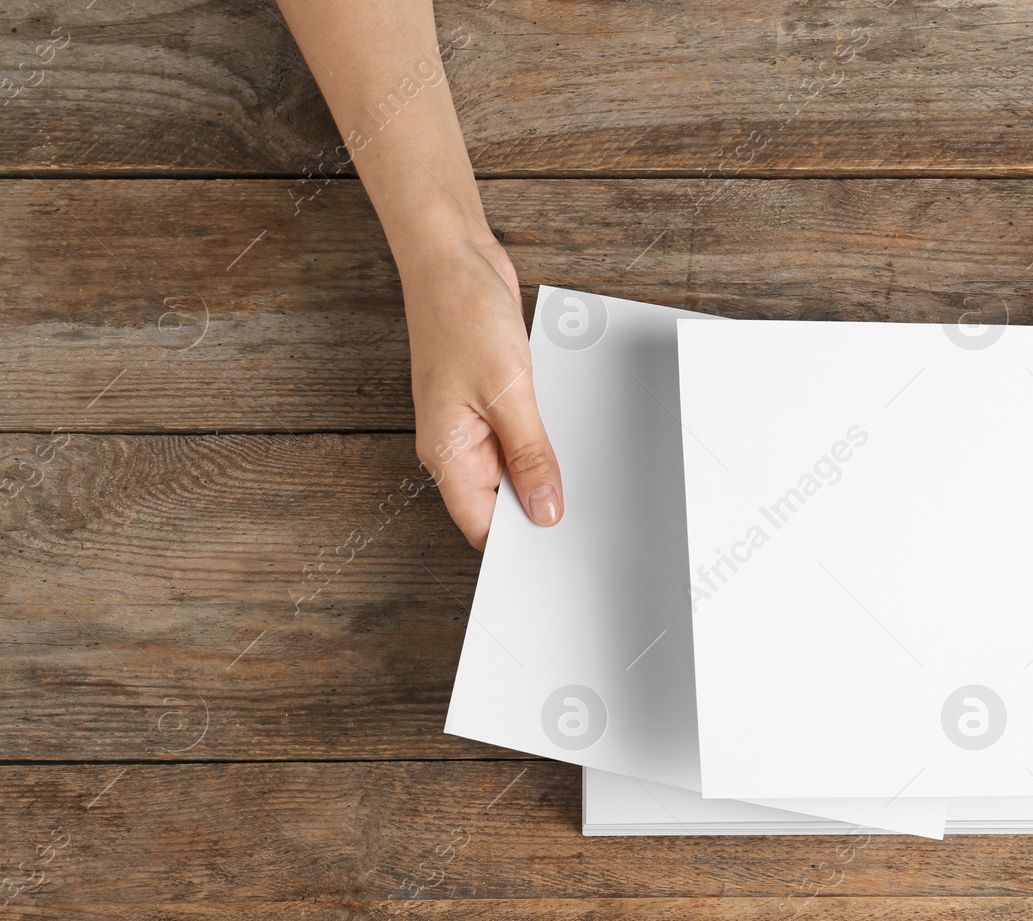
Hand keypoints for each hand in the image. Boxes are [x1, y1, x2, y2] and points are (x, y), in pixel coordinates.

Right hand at [402, 235, 562, 548]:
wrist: (453, 258)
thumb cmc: (462, 316)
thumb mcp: (508, 393)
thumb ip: (529, 456)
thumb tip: (545, 510)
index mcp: (447, 453)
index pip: (481, 524)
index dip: (517, 543)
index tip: (557, 551)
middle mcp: (458, 443)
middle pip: (501, 500)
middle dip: (538, 506)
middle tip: (584, 514)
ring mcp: (475, 421)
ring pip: (516, 465)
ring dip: (546, 467)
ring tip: (584, 470)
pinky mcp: (493, 397)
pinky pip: (523, 432)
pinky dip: (546, 436)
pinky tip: (571, 431)